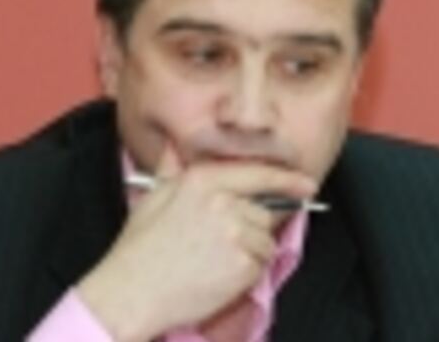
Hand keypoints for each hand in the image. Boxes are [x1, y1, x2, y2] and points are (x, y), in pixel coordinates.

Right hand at [76, 144, 315, 341]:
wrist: (132, 292)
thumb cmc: (139, 249)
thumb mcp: (152, 197)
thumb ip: (171, 169)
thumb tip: (176, 147)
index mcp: (202, 180)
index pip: (258, 174)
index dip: (287, 179)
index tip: (307, 184)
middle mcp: (223, 201)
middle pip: (264, 210)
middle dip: (252, 227)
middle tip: (221, 243)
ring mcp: (236, 233)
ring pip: (265, 240)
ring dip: (249, 252)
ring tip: (214, 261)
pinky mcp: (243, 264)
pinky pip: (261, 265)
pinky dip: (246, 273)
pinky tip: (218, 275)